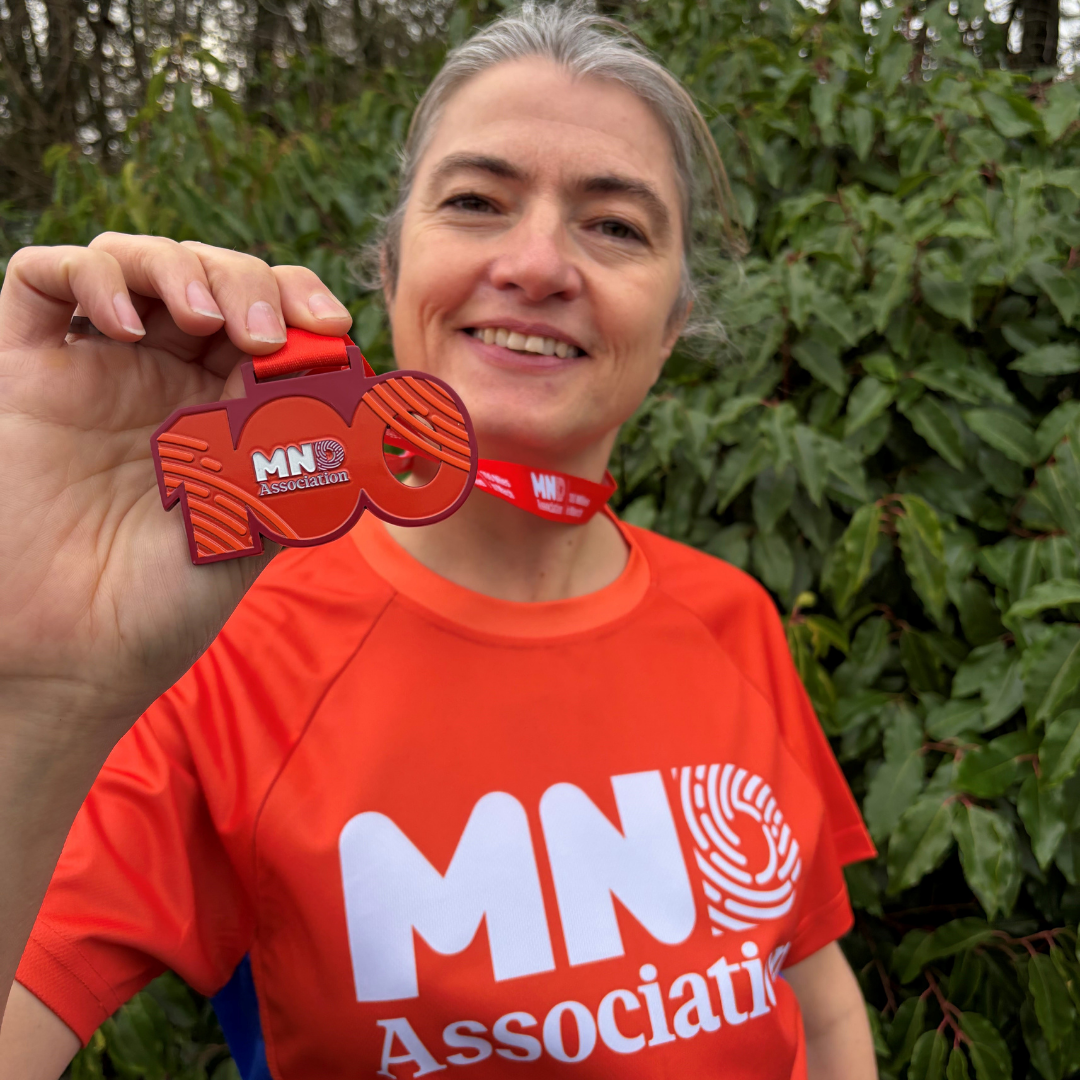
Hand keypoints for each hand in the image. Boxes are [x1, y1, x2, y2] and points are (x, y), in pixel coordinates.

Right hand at [0, 235, 352, 738]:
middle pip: (208, 276)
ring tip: (205, 320)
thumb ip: (308, 461)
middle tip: (264, 331)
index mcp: (225, 408)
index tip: (330, 325)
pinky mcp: (25, 374)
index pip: (267, 316)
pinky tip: (122, 324)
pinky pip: (39, 280)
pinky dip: (87, 276)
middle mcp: (163, 379)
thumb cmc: (169, 602)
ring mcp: (96, 370)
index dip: (299, 299)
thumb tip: (380, 414)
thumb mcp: (262, 524)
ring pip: (133, 262)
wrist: (78, 659)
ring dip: (178, 268)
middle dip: (247, 282)